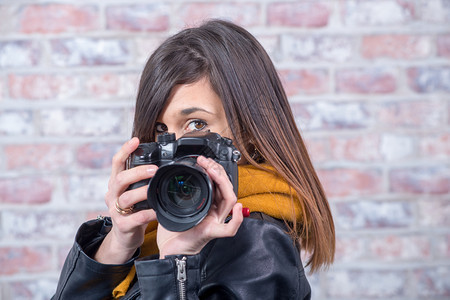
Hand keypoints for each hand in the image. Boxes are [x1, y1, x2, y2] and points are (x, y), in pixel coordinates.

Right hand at [94, 138, 157, 263]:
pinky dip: (147, 214)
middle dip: (137, 172)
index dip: (125, 151)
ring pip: (125, 198)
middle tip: (154, 169)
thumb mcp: (133, 192)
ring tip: (154, 189)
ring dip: (141, 192)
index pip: (116, 163)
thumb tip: (159, 162)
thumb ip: (141, 180)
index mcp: (116, 184)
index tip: (136, 140)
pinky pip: (135, 218)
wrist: (124, 238)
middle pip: (120, 179)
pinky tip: (157, 211)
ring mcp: (115, 211)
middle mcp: (112, 195)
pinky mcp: (122, 226)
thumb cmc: (133, 211)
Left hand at [157, 156, 243, 258]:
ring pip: (229, 201)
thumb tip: (177, 174)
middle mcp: (214, 212)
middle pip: (226, 188)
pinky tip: (236, 208)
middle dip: (218, 171)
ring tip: (213, 171)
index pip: (218, 184)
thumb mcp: (176, 204)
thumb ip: (180, 191)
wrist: (169, 250)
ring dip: (223, 183)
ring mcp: (214, 222)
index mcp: (208, 204)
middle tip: (206, 162)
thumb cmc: (173, 230)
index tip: (203, 161)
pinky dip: (236, 219)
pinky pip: (229, 229)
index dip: (214, 170)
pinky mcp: (211, 233)